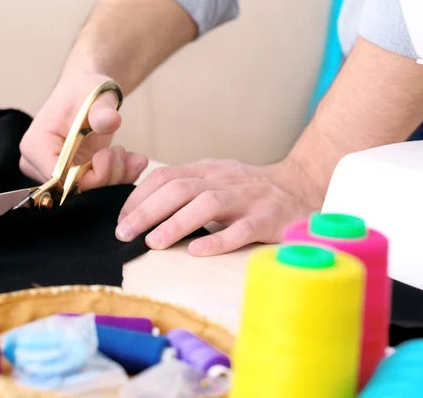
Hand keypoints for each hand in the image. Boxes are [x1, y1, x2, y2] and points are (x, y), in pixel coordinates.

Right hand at [19, 73, 147, 188]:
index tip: (111, 153)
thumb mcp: (96, 96)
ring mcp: (52, 173)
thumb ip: (102, 111)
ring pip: (88, 192)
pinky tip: (130, 161)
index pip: (62, 180)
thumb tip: (111, 120)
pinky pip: (94, 188)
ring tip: (128, 155)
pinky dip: (116, 177)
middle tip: (122, 152)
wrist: (86, 91)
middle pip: (75, 190)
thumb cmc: (85, 90)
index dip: (92, 176)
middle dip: (107, 176)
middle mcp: (37, 165)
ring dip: (116, 177)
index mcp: (36, 146)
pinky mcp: (68, 177)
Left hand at [115, 158, 320, 255]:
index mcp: (208, 170)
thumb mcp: (216, 180)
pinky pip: (241, 229)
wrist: (301, 186)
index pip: (166, 177)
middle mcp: (224, 180)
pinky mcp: (267, 218)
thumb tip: (143, 210)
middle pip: (180, 189)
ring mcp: (247, 198)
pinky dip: (218, 241)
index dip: (139, 197)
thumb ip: (186, 189)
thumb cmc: (249, 190)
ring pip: (207, 204)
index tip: (121, 220)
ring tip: (153, 243)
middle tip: (124, 234)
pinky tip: (197, 252)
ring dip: (176, 223)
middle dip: (147, 211)